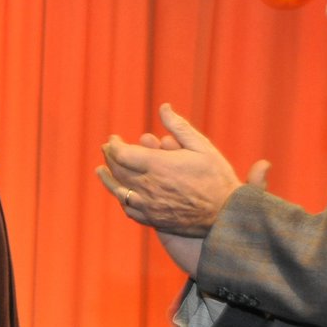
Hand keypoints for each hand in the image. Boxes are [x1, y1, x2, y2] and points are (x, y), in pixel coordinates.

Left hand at [98, 103, 264, 236]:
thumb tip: (163, 107)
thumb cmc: (217, 177)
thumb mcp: (202, 146)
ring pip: (119, 191)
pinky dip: (120, 198)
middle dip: (109, 157)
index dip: (114, 145)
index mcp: (159, 166)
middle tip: (107, 149)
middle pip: (118, 170)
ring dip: (107, 179)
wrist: (226, 215)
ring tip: (101, 170)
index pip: (122, 154)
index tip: (113, 139)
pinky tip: (119, 192)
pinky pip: (128, 209)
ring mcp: (148, 205)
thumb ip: (179, 127)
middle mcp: (149, 186)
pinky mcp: (152, 219)